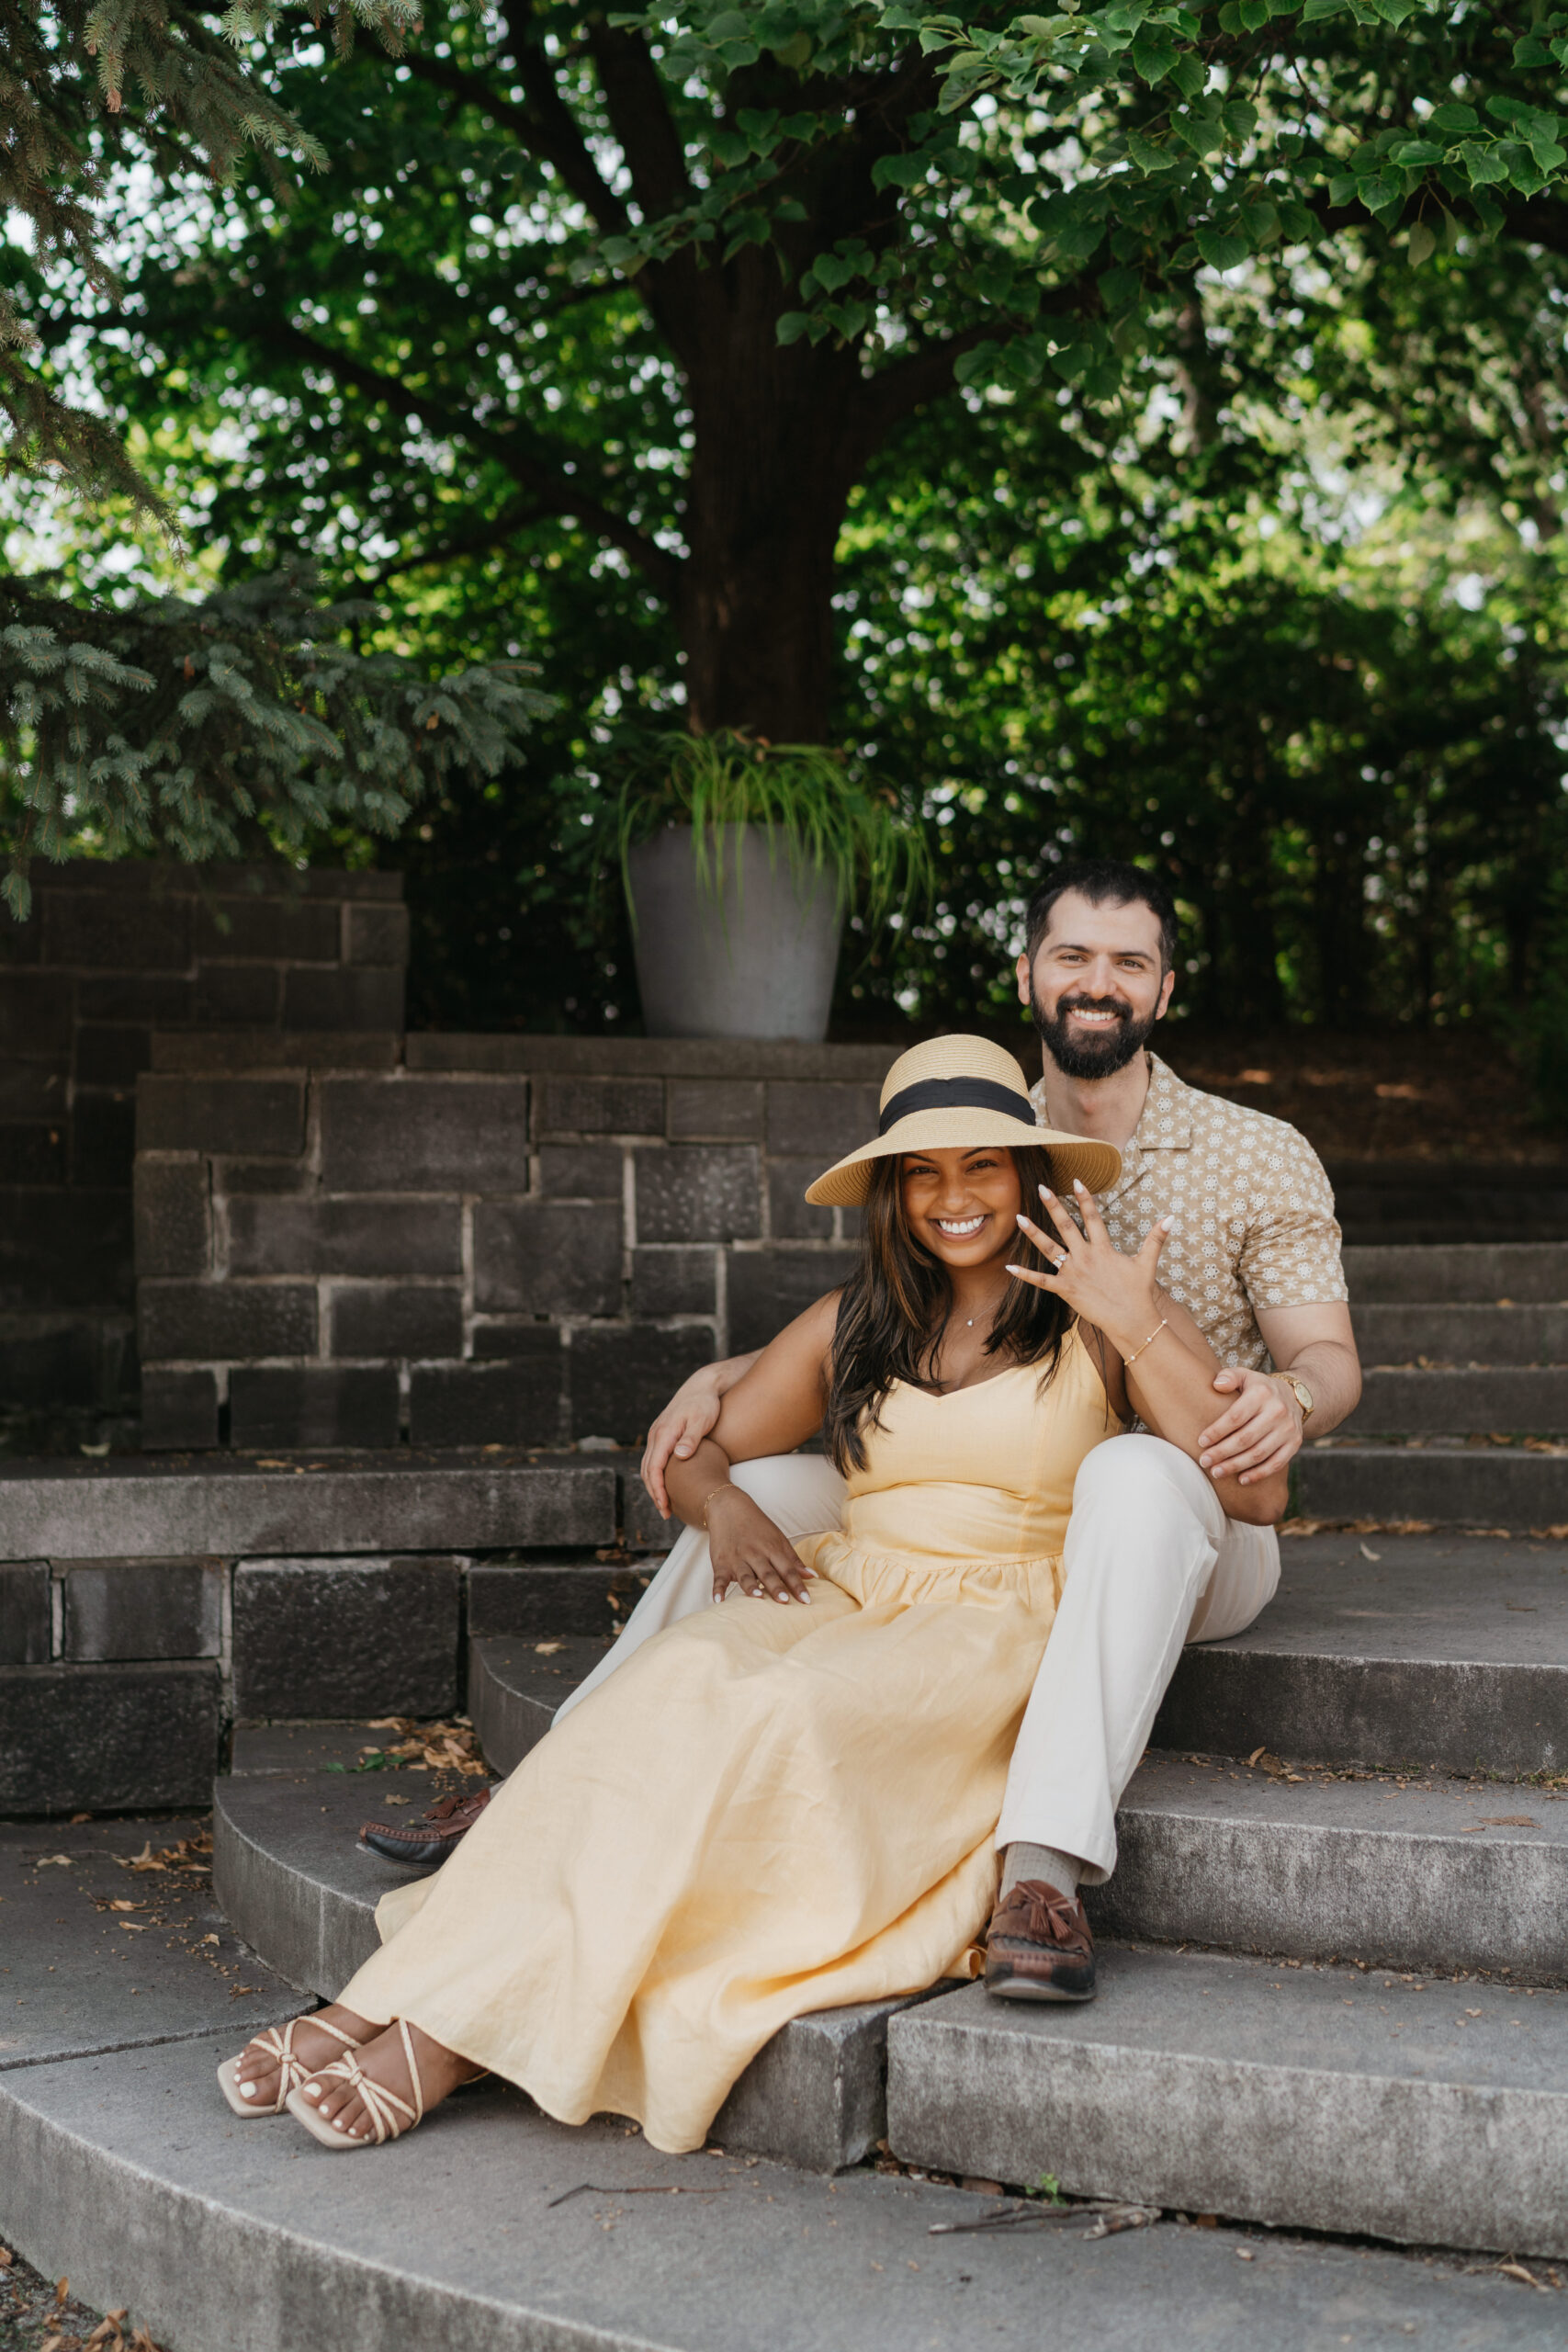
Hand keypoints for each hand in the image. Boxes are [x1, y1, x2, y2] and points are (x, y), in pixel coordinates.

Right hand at [640, 1368, 725, 1516]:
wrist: (702, 1386)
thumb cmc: (706, 1404)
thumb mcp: (702, 1420)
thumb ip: (691, 1439)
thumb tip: (679, 1456)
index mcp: (664, 1433)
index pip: (655, 1468)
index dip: (658, 1490)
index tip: (665, 1507)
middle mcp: (656, 1434)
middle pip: (648, 1470)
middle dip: (655, 1493)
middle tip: (666, 1513)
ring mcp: (657, 1434)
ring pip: (648, 1466)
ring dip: (654, 1486)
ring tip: (665, 1505)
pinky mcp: (662, 1435)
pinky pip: (654, 1459)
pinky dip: (656, 1476)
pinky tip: (667, 1486)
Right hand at [706, 1489, 815, 1604]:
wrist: (728, 1508)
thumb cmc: (757, 1527)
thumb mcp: (778, 1539)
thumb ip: (793, 1560)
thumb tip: (812, 1577)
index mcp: (772, 1549)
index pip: (787, 1569)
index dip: (797, 1585)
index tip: (806, 1601)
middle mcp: (755, 1554)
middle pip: (767, 1573)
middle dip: (776, 1587)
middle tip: (785, 1601)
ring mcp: (737, 1559)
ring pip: (745, 1575)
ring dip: (751, 1587)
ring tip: (757, 1598)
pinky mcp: (720, 1563)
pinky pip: (718, 1578)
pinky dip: (717, 1589)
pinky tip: (719, 1601)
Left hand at [1008, 1179, 1170, 1348]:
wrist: (1131, 1321)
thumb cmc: (1138, 1293)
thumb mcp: (1147, 1263)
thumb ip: (1156, 1238)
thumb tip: (1171, 1217)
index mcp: (1104, 1249)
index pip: (1093, 1217)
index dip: (1085, 1198)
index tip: (1076, 1180)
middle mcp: (1086, 1257)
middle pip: (1067, 1226)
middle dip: (1053, 1206)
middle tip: (1041, 1187)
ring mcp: (1074, 1273)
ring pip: (1049, 1249)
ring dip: (1033, 1234)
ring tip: (1018, 1218)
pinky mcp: (1066, 1290)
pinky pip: (1042, 1281)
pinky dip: (1025, 1275)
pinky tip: (1009, 1267)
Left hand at [1198, 1368, 1302, 1485]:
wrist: (1295, 1396)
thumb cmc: (1259, 1389)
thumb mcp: (1245, 1375)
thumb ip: (1229, 1376)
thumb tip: (1217, 1385)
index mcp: (1262, 1393)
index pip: (1235, 1416)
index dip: (1217, 1431)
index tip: (1201, 1442)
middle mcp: (1278, 1411)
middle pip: (1245, 1438)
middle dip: (1222, 1452)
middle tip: (1204, 1462)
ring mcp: (1288, 1429)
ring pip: (1259, 1453)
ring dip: (1236, 1466)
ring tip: (1217, 1472)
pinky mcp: (1295, 1443)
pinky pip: (1277, 1463)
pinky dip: (1259, 1474)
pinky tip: (1241, 1480)